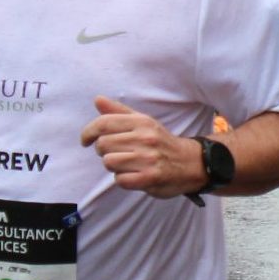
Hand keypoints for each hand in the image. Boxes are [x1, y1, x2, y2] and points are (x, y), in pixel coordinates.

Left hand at [80, 96, 206, 197]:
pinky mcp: (150, 177)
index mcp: (142, 122)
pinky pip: (120, 180)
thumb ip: (119, 112)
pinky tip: (135, 175)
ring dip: (114, 167)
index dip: (88, 132)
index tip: (86, 140)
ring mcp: (148, 158)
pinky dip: (124, 180)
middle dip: (105, 152)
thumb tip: (97, 99)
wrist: (192, 163)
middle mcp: (145, 138)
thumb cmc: (161, 143)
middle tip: (119, 153)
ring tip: (128, 164)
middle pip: (102, 145)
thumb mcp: (144, 123)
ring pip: (109, 162)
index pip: (103, 123)